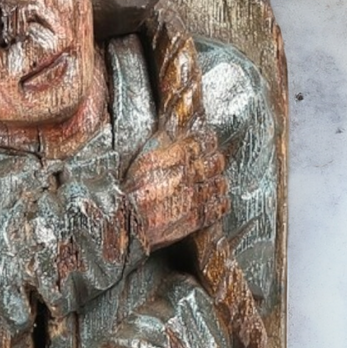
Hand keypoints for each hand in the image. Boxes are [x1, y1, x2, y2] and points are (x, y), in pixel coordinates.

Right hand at [125, 123, 227, 250]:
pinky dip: (220, 203)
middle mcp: (188, 176)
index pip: (205, 141)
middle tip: (209, 163)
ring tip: (211, 182)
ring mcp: (194, 198)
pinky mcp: (195, 219)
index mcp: (175, 157)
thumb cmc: (129, 191)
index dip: (208, 141)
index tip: (206, 143)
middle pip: (217, 162)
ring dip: (218, 182)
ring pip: (220, 184)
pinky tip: (214, 200)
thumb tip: (174, 124)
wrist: (125, 222)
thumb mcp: (144, 158)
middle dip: (214, 161)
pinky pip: (219, 208)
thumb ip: (163, 140)